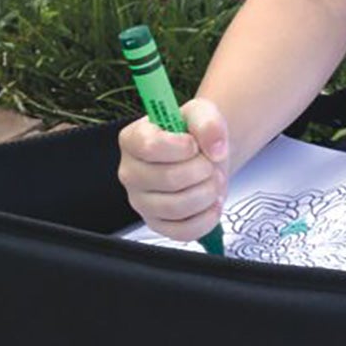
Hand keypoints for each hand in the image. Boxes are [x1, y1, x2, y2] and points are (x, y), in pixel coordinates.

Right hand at [120, 98, 228, 241]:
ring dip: (207, 193)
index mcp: (132, 140)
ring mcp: (141, 202)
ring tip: (213, 181)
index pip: (150, 147)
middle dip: (202, 171)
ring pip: (176, 207)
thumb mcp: (202, 113)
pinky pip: (182, 231)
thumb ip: (208, 122)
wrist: (203, 155)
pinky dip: (207, 218)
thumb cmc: (194, 134)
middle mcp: (130, 173)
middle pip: (168, 179)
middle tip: (210, 164)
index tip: (194, 144)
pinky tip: (213, 203)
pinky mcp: (158, 224)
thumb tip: (215, 149)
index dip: (181, 147)